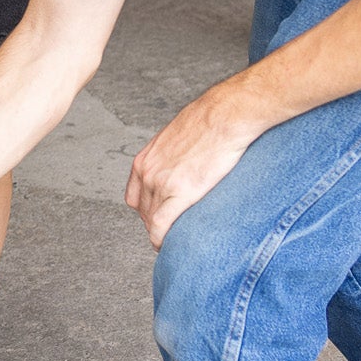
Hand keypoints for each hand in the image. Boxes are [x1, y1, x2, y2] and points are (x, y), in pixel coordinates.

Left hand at [124, 86, 265, 247]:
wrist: (226, 116)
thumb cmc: (210, 121)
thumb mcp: (178, 137)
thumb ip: (172, 156)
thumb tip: (182, 165)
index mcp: (146, 158)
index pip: (134, 196)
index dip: (146, 211)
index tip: (158, 219)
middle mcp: (148, 171)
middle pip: (143, 211)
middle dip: (154, 224)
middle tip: (170, 234)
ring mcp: (161, 182)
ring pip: (151, 220)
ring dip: (160, 233)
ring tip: (174, 240)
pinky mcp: (180, 192)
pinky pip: (161, 225)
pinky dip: (161, 239)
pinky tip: (166, 245)